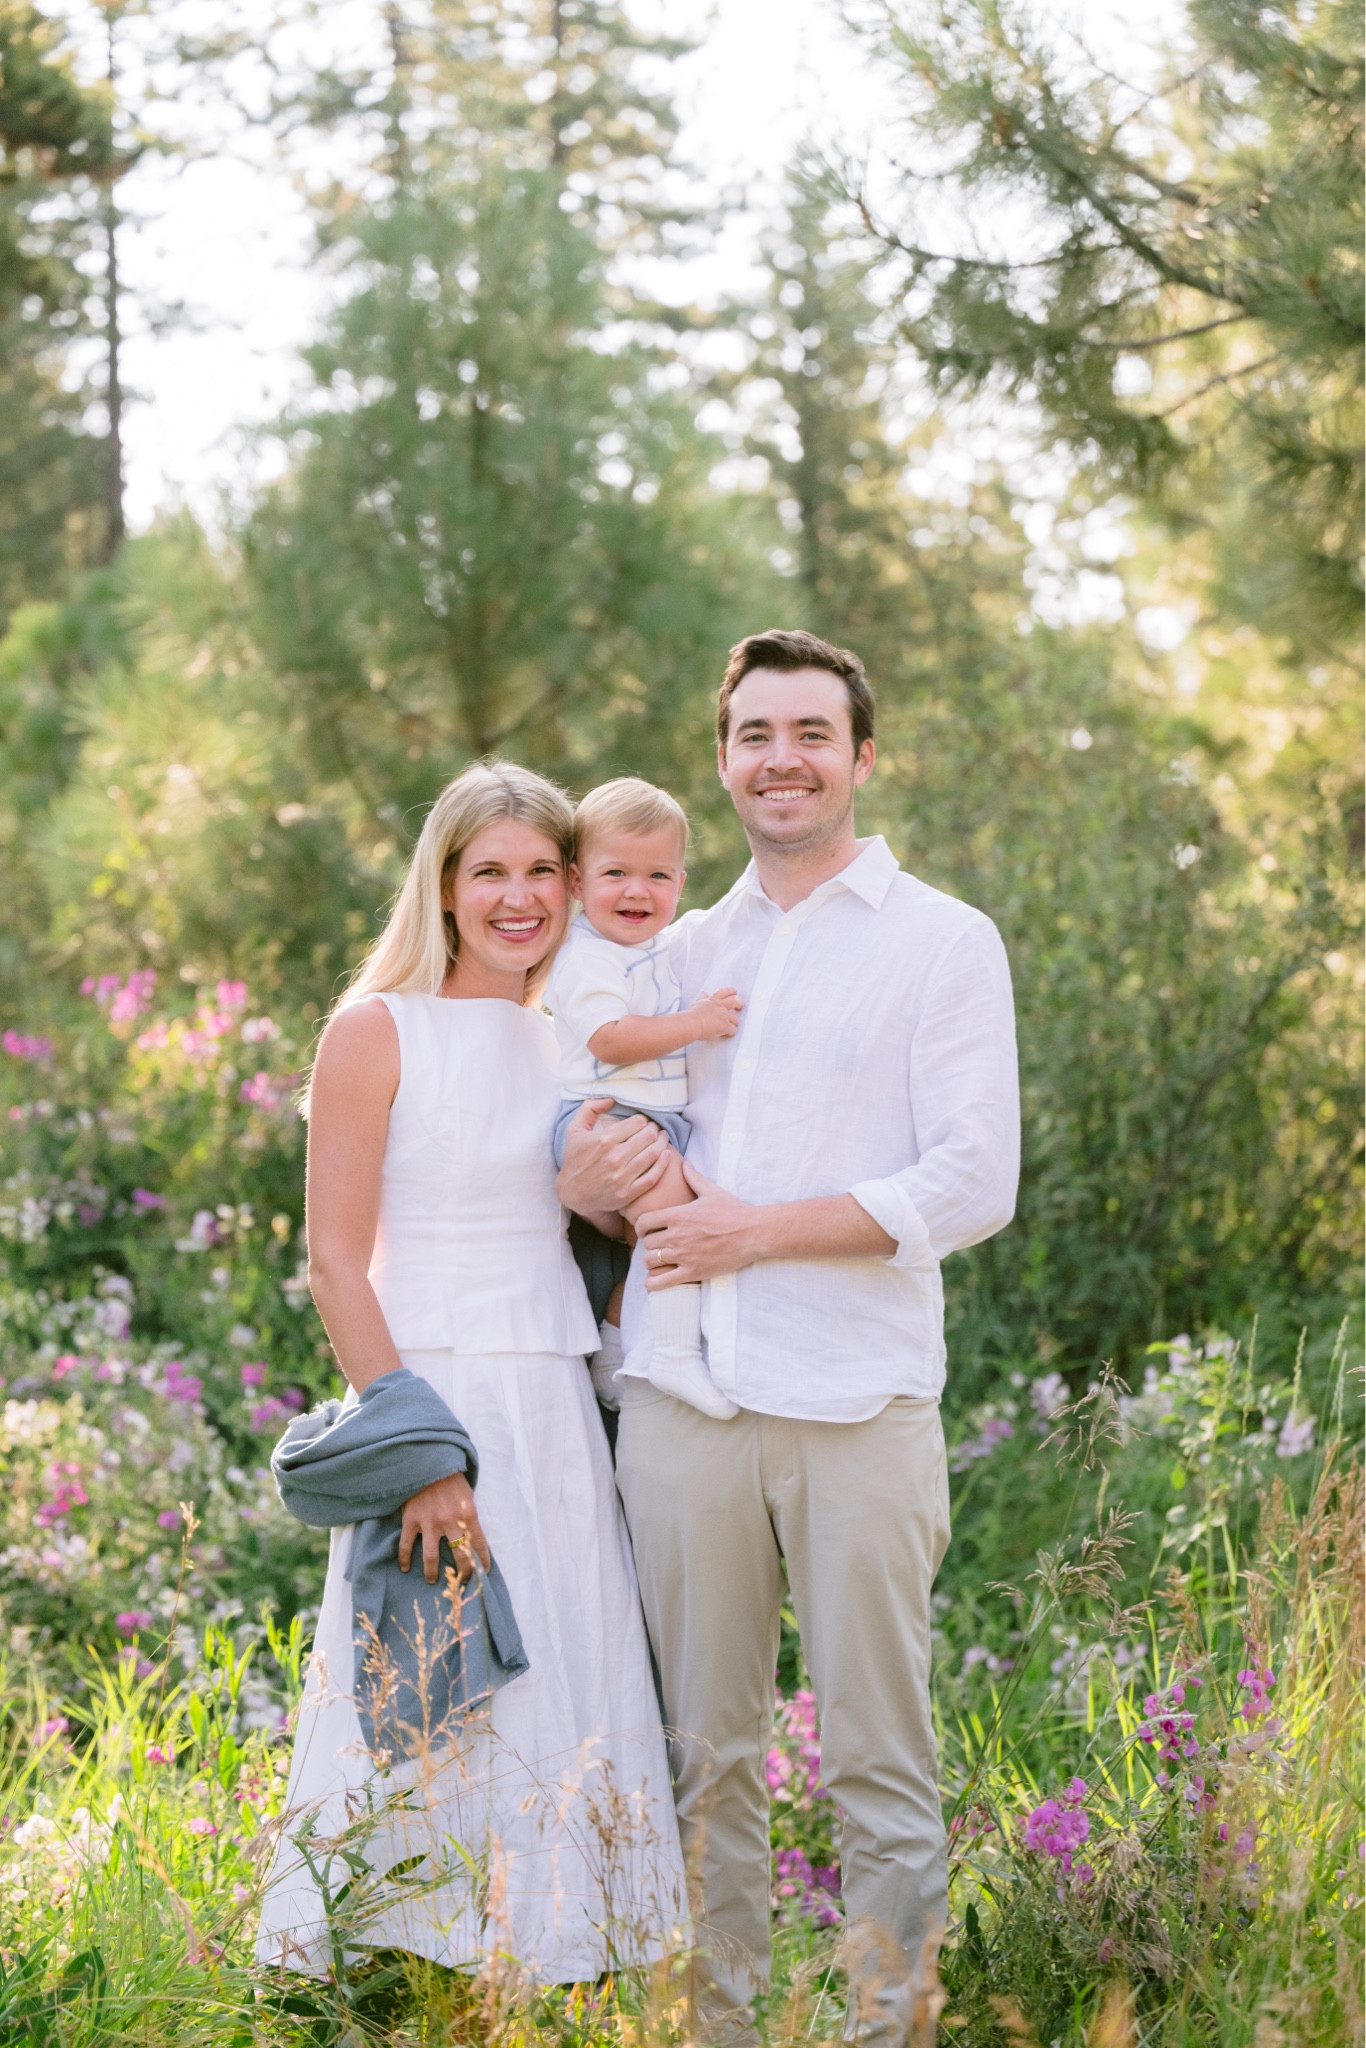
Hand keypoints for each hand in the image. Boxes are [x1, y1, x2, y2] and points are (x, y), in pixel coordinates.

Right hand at [398, 1471, 489, 1585]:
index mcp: (468, 1514)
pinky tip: (405, 1568)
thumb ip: (469, 1517)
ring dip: (432, 1573)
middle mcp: (450, 1521)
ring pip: (431, 1557)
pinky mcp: (411, 1519)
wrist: (429, 1462)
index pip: (479, 1544)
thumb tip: (472, 1539)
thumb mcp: (468, 1496)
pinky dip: (404, 1559)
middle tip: (460, 1581)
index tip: (483, 1573)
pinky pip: (407, 1545)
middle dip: (462, 1572)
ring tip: (432, 1580)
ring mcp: (429, 1521)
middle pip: (459, 1555)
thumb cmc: (451, 1480)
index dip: (482, 1561)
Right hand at [556, 1097, 668, 1217]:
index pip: (637, 1123)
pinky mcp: (627, 1193)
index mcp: (603, 1140)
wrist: (572, 1193)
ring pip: (653, 1154)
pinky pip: (653, 1177)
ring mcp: (621, 1177)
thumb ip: (590, 1108)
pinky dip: (663, 1164)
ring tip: (663, 1138)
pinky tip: (666, 1155)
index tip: (644, 1122)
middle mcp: (614, 1158)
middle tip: (655, 1129)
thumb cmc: (575, 1159)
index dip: (643, 1120)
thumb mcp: (575, 1130)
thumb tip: (611, 1098)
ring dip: (662, 1143)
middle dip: (654, 1129)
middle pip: (648, 1136)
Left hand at [637, 1161, 763, 1286]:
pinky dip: (653, 1284)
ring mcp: (684, 1255)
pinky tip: (654, 1281)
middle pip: (647, 1243)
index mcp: (678, 1215)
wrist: (753, 1233)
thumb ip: (693, 1178)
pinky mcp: (693, 1272)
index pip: (643, 1222)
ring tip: (659, 1261)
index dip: (641, 1227)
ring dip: (652, 1262)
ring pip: (650, 1261)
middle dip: (649, 1245)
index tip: (647, 1230)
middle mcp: (677, 1235)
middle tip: (658, 1245)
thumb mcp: (711, 1191)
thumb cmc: (734, 1211)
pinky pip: (661, 1282)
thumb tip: (684, 1163)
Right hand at [685, 988, 742, 1042]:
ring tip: (731, 1026)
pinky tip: (727, 1034)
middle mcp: (720, 1006)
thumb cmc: (691, 1016)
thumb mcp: (697, 1004)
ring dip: (734, 1023)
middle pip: (736, 1001)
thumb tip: (704, 993)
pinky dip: (731, 1033)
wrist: (690, 1024)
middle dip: (739, 1004)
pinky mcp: (725, 1026)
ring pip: (736, 1019)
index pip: (724, 991)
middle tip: (739, 1008)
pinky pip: (733, 1030)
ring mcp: (724, 1016)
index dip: (731, 991)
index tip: (734, 993)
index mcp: (713, 1001)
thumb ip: (702, 999)